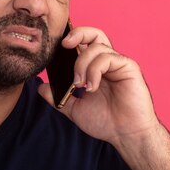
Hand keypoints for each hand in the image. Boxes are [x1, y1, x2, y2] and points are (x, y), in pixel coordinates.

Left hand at [38, 26, 159, 145]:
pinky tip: (91, 87)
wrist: (125, 135)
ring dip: (82, 64)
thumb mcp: (74, 109)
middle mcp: (107, 63)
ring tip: (79, 85)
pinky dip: (94, 71)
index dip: (71, 39)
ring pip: (97, 47)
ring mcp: (118, 64)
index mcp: (95, 68)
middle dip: (77, 33)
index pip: (84, 43)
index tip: (56, 47)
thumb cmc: (106, 122)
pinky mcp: (128, 68)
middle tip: (64, 45)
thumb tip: (40, 87)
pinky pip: (108, 58)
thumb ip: (58, 97)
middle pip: (94, 34)